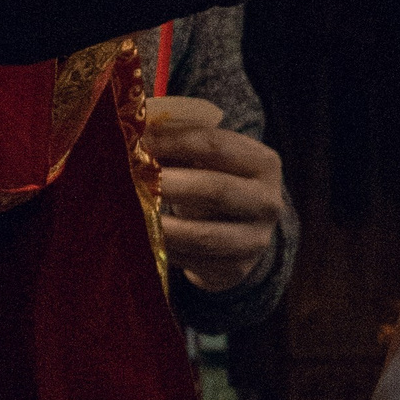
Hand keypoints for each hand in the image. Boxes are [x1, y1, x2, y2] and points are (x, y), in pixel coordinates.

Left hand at [142, 95, 286, 292]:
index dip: (174, 142)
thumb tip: (134, 130)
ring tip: (131, 214)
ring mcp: (255, 240)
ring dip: (163, 224)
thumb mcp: (210, 160)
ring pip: (203, 235)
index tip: (137, 141)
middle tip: (131, 178)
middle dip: (169, 183)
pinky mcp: (236, 270)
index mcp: (264, 163)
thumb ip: (181, 141)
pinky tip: (140, 239)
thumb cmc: (217, 182)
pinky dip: (163, 250)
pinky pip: (193, 261)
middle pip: (215, 190)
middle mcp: (268, 201)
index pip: (217, 146)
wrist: (244, 234)